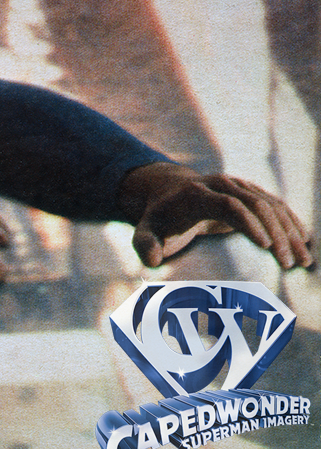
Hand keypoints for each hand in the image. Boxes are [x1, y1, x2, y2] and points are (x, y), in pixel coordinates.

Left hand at [118, 162, 314, 269]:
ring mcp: (239, 185)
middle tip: (289, 263)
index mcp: (197, 193)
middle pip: (256, 205)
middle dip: (276, 233)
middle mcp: (222, 184)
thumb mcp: (145, 230)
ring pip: (271, 204)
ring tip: (304, 260)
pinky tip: (305, 242)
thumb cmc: (159, 218)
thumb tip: (151, 261)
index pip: (229, 204)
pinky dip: (292, 222)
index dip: (249, 223)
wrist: (169, 191)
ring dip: (290, 231)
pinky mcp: (251, 191)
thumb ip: (144, 244)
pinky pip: (277, 205)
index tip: (266, 247)